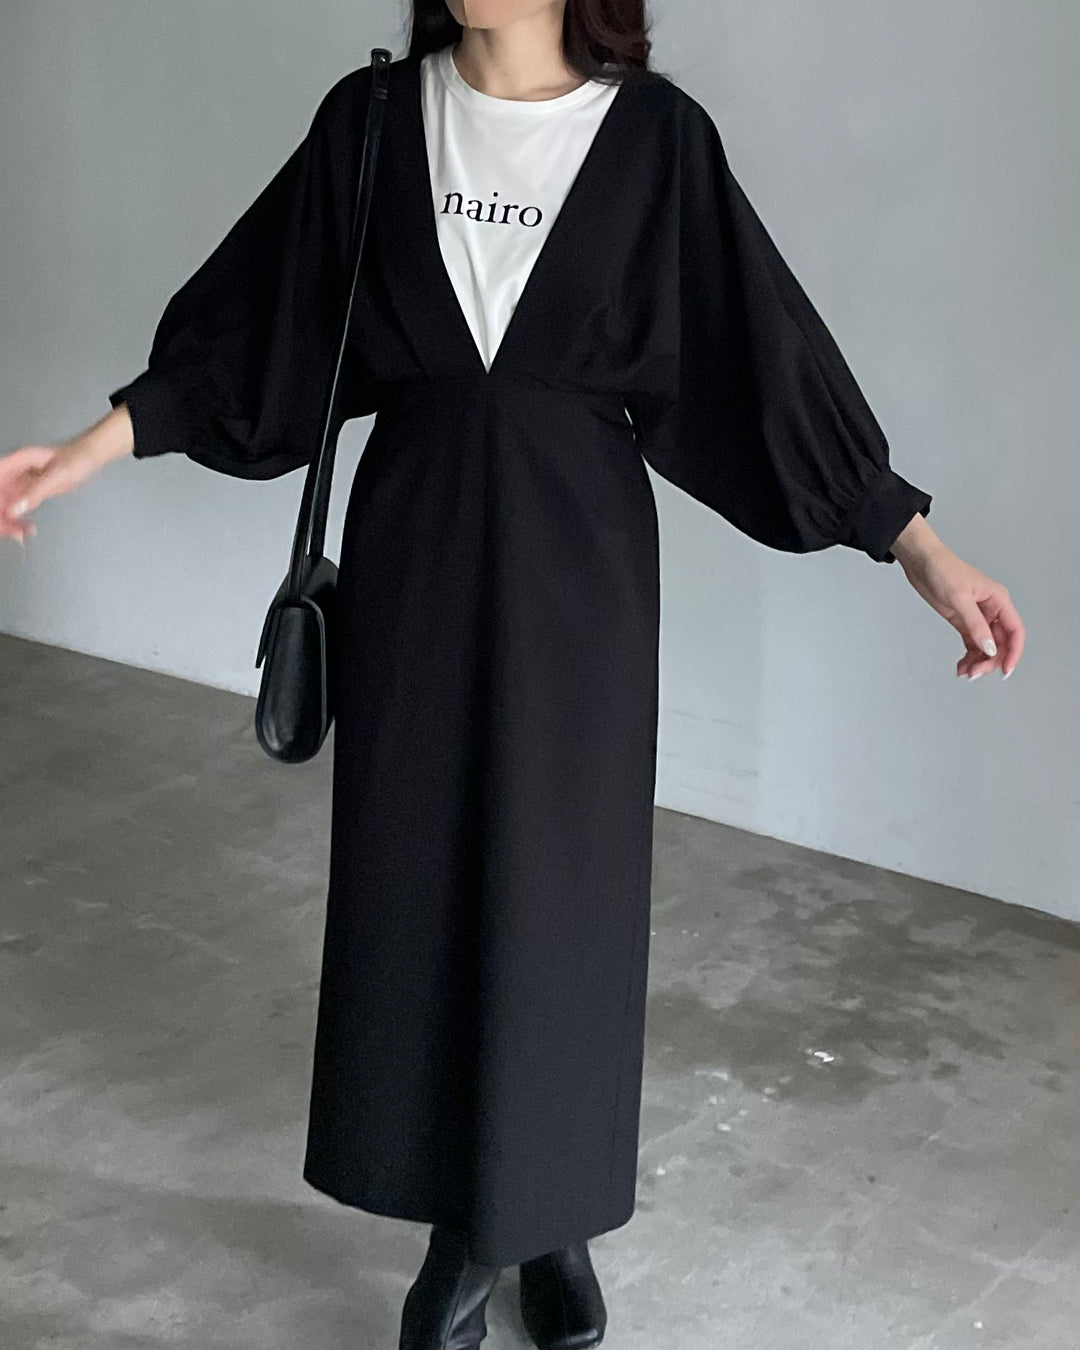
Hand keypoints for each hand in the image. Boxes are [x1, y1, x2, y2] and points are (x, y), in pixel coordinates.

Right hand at [1, 408, 132, 543]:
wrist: (90, 457)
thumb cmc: (77, 459)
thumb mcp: (57, 476)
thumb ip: (36, 492)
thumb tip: (15, 510)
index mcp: (16, 462)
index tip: (2, 515)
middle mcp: (14, 472)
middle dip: (1, 515)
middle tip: (13, 533)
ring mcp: (20, 482)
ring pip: (5, 504)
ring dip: (8, 521)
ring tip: (20, 535)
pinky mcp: (28, 492)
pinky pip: (16, 507)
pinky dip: (17, 520)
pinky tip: (25, 530)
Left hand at [890, 516, 1023, 679]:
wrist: (921, 561)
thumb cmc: (942, 569)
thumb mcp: (959, 598)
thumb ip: (975, 624)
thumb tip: (989, 647)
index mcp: (998, 600)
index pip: (1014, 631)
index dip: (1013, 652)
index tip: (1005, 669)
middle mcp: (991, 609)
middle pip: (1000, 642)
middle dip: (990, 660)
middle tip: (975, 672)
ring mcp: (976, 616)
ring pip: (986, 646)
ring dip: (979, 661)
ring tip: (966, 672)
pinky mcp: (962, 620)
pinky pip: (972, 643)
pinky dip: (969, 656)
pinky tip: (961, 665)